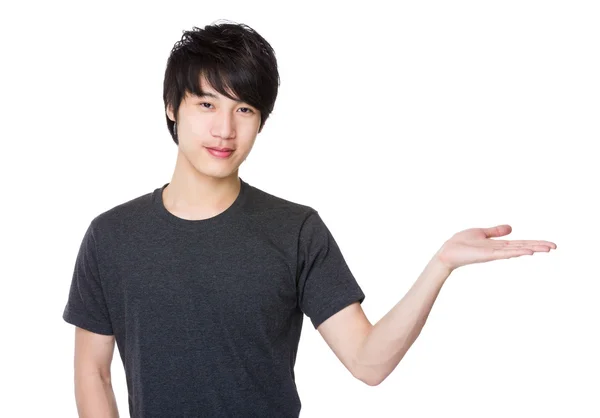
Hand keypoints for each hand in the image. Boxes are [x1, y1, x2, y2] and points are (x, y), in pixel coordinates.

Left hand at [434, 224, 556, 271]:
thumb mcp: (480, 233)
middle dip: (538, 246)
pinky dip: (516, 252)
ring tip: (546, 248)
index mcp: (498, 245)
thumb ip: (495, 231)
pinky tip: (528, 251)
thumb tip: (511, 228)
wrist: (447, 252)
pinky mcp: (487, 255)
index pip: (520, 243)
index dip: (535, 242)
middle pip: (522, 247)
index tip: (550, 244)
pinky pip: (504, 253)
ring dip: (531, 248)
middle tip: (555, 246)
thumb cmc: (460, 244)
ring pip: (516, 250)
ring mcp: (494, 253)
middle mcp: (498, 250)